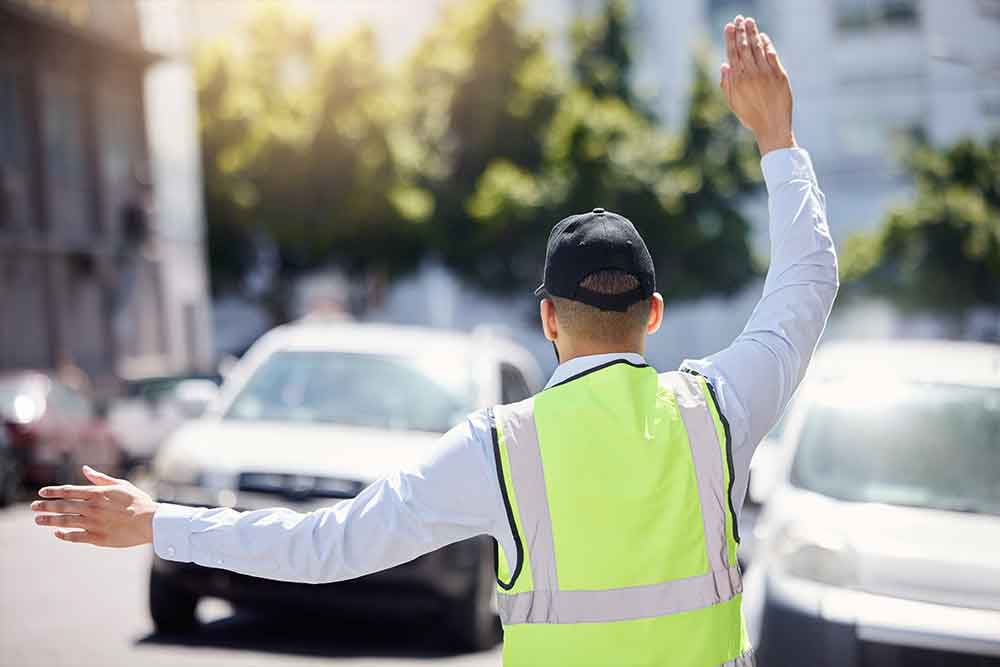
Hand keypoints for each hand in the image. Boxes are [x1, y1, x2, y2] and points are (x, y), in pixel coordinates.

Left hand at [32, 465, 157, 546]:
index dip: (53, 492)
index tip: (41, 493)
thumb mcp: (120, 485)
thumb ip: (100, 478)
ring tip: (38, 520)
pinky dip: (63, 535)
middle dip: (45, 506)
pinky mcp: (97, 538)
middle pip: (62, 506)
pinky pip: (75, 536)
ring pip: (64, 522)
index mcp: (97, 493)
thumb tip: (84, 469)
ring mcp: (93, 523)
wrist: (150, 522)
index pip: (68, 491)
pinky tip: (57, 533)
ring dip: (49, 520)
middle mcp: (92, 508)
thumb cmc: (137, 501)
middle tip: (34, 507)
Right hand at [720, 15, 794, 154]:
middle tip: (739, 18)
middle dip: (741, 31)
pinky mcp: (779, 75)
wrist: (772, 127)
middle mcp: (750, 74)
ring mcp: (766, 73)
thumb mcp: (733, 103)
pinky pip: (772, 55)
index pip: (733, 53)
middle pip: (745, 47)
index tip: (730, 26)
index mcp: (737, 80)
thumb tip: (723, 65)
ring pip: (757, 48)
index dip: (731, 38)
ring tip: (750, 21)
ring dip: (754, 33)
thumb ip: (726, 84)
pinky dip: (767, 45)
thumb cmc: (750, 117)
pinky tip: (763, 37)